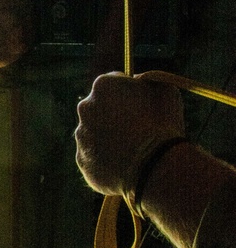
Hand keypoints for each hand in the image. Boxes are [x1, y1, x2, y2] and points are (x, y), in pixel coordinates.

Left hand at [75, 72, 185, 197]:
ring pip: (95, 133)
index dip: (129, 93)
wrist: (153, 166)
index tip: (140, 104)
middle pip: (99, 107)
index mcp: (103, 85)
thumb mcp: (165, 90)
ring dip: (110, 138)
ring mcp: (81, 135)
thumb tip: (138, 82)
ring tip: (134, 149)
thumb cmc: (163, 125)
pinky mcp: (82, 159)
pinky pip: (95, 157)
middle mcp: (85, 107)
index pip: (114, 83)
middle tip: (136, 128)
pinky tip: (125, 164)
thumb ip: (148, 81)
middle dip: (114, 114)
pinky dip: (107, 159)